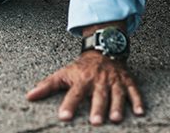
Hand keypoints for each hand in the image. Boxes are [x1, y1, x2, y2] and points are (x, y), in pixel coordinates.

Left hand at [27, 52, 144, 124]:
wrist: (103, 48)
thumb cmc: (81, 67)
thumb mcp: (63, 73)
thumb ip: (47, 86)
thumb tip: (28, 97)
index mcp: (82, 80)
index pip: (74, 93)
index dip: (69, 105)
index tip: (64, 117)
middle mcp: (98, 80)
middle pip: (98, 95)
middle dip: (97, 108)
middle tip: (95, 122)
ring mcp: (114, 80)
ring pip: (117, 94)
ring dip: (117, 106)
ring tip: (116, 119)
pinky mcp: (127, 81)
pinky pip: (134, 91)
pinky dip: (138, 101)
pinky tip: (140, 112)